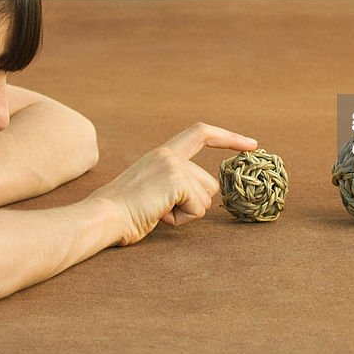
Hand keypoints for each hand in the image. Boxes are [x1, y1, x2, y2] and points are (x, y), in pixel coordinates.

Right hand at [88, 122, 257, 245]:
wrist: (101, 216)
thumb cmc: (121, 213)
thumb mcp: (150, 190)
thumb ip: (174, 184)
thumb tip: (205, 195)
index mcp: (161, 154)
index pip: (200, 133)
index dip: (228, 138)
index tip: (251, 144)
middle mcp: (169, 155)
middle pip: (210, 183)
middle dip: (193, 205)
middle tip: (159, 210)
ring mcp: (173, 166)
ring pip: (206, 198)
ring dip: (185, 213)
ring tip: (155, 211)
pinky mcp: (177, 181)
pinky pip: (198, 209)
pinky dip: (182, 219)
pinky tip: (159, 215)